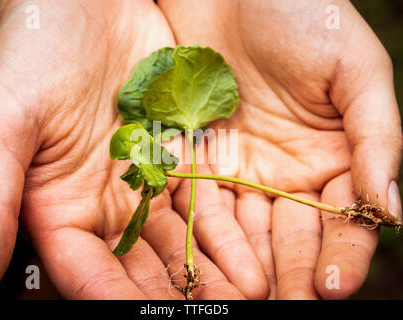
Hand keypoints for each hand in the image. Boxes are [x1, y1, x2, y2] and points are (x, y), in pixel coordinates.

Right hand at [0, 0, 223, 298]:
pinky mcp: (179, 160)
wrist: (85, 4)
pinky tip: (253, 260)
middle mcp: (104, 206)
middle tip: (217, 319)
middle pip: (140, 268)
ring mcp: (145, 184)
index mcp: (57, 208)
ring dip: (210, 277)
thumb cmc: (31, 55)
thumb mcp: (1, 121)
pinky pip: (206, 205)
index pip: (87, 271)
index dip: (115, 300)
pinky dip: (227, 234)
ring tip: (248, 299)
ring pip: (180, 245)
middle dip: (175, 299)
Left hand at [159, 0, 402, 298]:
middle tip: (289, 308)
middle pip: (293, 235)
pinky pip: (203, 205)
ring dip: (250, 268)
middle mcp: (288, 173)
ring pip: (248, 232)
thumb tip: (391, 209)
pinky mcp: (199, 160)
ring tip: (247, 301)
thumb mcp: (355, 70)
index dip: (343, 254)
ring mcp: (241, 170)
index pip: (343, 219)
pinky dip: (209, 238)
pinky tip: (211, 266)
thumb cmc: (302, 14)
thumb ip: (378, 138)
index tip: (335, 287)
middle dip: (294, 274)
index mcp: (334, 157)